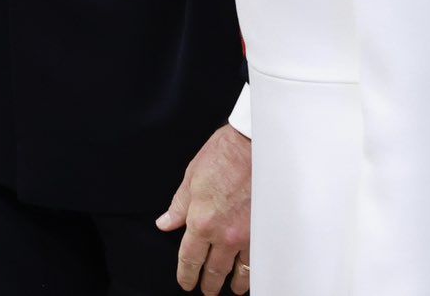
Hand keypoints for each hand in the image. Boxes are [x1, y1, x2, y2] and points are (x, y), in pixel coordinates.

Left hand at [157, 126, 252, 294]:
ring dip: (232, 283)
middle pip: (214, 270)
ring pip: (238, 271)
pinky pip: (258, 261)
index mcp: (200, 221)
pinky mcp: (264, 232)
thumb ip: (178, 207)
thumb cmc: (222, 156)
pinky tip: (250, 276)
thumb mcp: (191, 178)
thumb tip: (165, 224)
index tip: (185, 282)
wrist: (254, 147)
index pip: (189, 258)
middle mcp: (223, 234)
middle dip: (208, 283)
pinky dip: (253, 272)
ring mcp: (246, 236)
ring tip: (229, 289)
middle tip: (206, 291)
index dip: (186, 274)